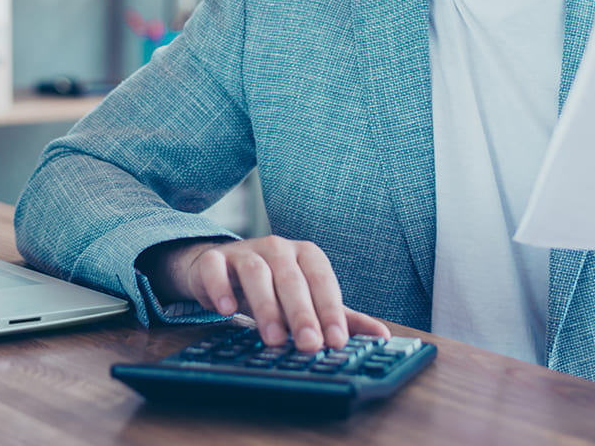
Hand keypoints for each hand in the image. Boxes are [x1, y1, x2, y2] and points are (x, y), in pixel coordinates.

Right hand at [140, 236, 390, 351]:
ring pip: (256, 272)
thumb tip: (382, 336)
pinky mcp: (212, 260)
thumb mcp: (307, 300)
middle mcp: (277, 248)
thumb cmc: (272, 287)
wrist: (218, 270)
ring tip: (272, 339)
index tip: (337, 341)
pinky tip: (225, 311)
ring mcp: (243, 252)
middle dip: (302, 313)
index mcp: (305, 256)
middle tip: (308, 345)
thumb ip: (341, 317)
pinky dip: (220, 287)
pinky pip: (215, 268)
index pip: (323, 280)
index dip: (330, 310)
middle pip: (292, 278)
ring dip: (265, 306)